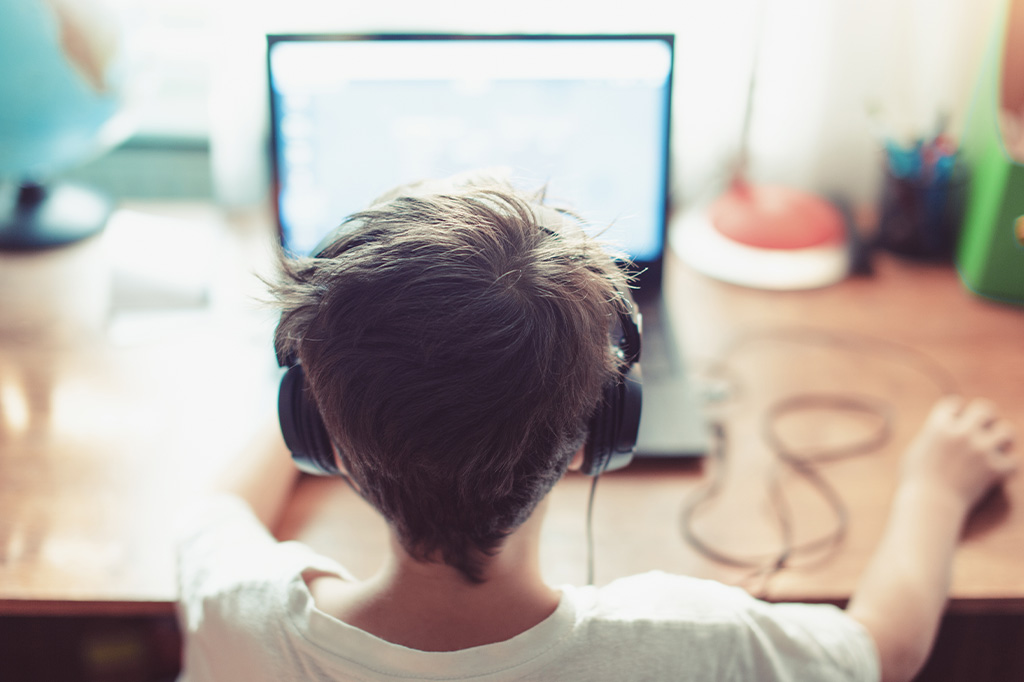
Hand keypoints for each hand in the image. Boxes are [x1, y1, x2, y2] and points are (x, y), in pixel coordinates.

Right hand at [901, 396, 1017, 512]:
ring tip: (994, 447)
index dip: (956, 412)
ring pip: (1006, 430)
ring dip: (1001, 438)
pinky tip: (997, 470)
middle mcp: (962, 432)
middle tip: (981, 429)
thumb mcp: (915, 450)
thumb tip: (942, 427)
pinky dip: (1007, 466)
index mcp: (939, 425)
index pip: (954, 403)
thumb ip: (932, 434)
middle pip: (985, 409)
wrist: (930, 506)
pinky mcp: (995, 469)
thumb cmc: (916, 481)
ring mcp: (981, 450)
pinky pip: (1013, 460)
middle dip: (984, 418)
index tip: (956, 421)